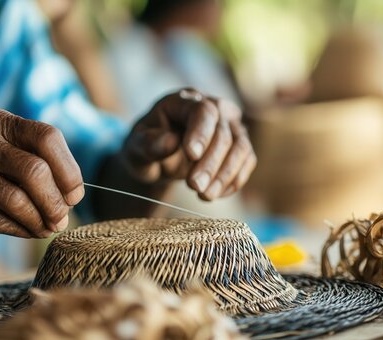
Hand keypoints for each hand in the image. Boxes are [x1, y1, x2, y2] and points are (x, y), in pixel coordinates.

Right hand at [0, 109, 82, 237]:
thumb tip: (72, 198)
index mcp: (0, 122)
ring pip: (18, 200)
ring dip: (40, 221)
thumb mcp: (1, 151)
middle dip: (55, 202)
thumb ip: (36, 164)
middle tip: (61, 219)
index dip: (69, 170)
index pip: (48, 137)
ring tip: (48, 228)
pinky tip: (29, 231)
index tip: (75, 195)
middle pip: (35, 171)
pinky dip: (21, 230)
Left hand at [120, 89, 255, 199]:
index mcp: (184, 100)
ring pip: (240, 147)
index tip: (191, 155)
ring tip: (205, 196)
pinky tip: (216, 194)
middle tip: (195, 187)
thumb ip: (147, 143)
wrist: (158, 159)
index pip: (203, 111)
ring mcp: (230, 125)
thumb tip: (171, 142)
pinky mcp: (239, 144)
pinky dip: (234, 180)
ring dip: (225, 175)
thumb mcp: (135, 147)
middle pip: (223, 132)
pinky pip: (247, 160)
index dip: (200, 133)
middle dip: (210, 163)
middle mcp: (213, 106)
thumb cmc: (146, 148)